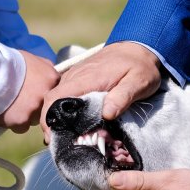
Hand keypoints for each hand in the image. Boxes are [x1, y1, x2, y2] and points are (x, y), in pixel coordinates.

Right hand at [0, 50, 59, 132]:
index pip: (55, 93)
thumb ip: (46, 69)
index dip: (43, 95)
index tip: (33, 94)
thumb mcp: (33, 60)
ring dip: (25, 115)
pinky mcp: (21, 120)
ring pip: (34, 119)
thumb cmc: (9, 62)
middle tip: (21, 100)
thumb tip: (51, 75)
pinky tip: (5, 112)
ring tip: (10, 104)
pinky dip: (14, 123)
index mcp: (52, 78)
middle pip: (45, 108)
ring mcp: (35, 108)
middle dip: (35, 106)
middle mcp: (47, 95)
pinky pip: (21, 127)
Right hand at [42, 42, 161, 142]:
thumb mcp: (139, 82)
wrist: (138, 47)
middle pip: (52, 100)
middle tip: (60, 142)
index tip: (53, 136)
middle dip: (51, 122)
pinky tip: (71, 123)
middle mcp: (76, 76)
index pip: (56, 97)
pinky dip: (63, 109)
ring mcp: (76, 76)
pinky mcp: (78, 78)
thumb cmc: (140, 67)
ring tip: (65, 137)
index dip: (49, 117)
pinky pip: (64, 94)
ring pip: (56, 98)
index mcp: (88, 78)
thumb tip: (106, 114)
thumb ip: (123, 97)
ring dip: (56, 117)